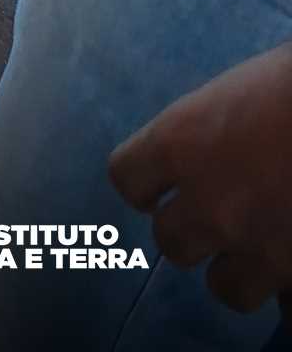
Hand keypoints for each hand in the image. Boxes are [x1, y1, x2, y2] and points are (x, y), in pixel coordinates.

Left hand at [110, 41, 291, 315]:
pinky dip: (290, 299)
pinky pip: (286, 314)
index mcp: (181, 142)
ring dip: (241, 270)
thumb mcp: (238, 90)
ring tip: (263, 246)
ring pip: (226, 287)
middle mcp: (208, 203)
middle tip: (220, 215)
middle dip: (193, 231)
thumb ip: (211, 129)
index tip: (158, 186)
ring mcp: (257, 247)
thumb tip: (213, 145)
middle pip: (171, 242)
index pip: (127, 178)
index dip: (144, 184)